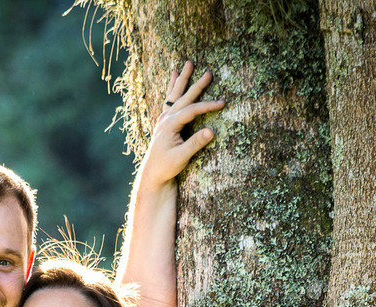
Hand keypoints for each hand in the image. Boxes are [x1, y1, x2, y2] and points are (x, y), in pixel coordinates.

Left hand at [137, 61, 224, 190]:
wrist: (152, 174)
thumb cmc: (166, 166)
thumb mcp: (181, 157)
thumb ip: (195, 144)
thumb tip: (211, 131)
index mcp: (169, 125)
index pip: (191, 110)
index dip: (207, 106)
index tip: (222, 103)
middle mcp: (165, 119)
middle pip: (183, 98)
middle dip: (196, 85)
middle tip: (209, 72)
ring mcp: (163, 119)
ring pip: (175, 95)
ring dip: (182, 79)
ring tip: (187, 64)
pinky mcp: (164, 121)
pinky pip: (170, 100)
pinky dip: (173, 87)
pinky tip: (174, 75)